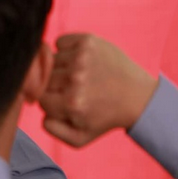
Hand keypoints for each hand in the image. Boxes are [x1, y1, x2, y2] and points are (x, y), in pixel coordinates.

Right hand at [39, 33, 157, 147]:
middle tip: (72, 89)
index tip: (64, 103)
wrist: (138, 97)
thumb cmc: (105, 118)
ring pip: (50, 60)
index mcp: (71, 103)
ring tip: (78, 75)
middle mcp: (76, 78)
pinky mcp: (89, 41)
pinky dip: (65, 49)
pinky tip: (80, 61)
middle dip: (52, 85)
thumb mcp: (79, 138)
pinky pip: (59, 42)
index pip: (39, 98)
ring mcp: (82, 57)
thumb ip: (51, 129)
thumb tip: (39, 109)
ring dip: (58, 67)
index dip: (48, 101)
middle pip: (42, 78)